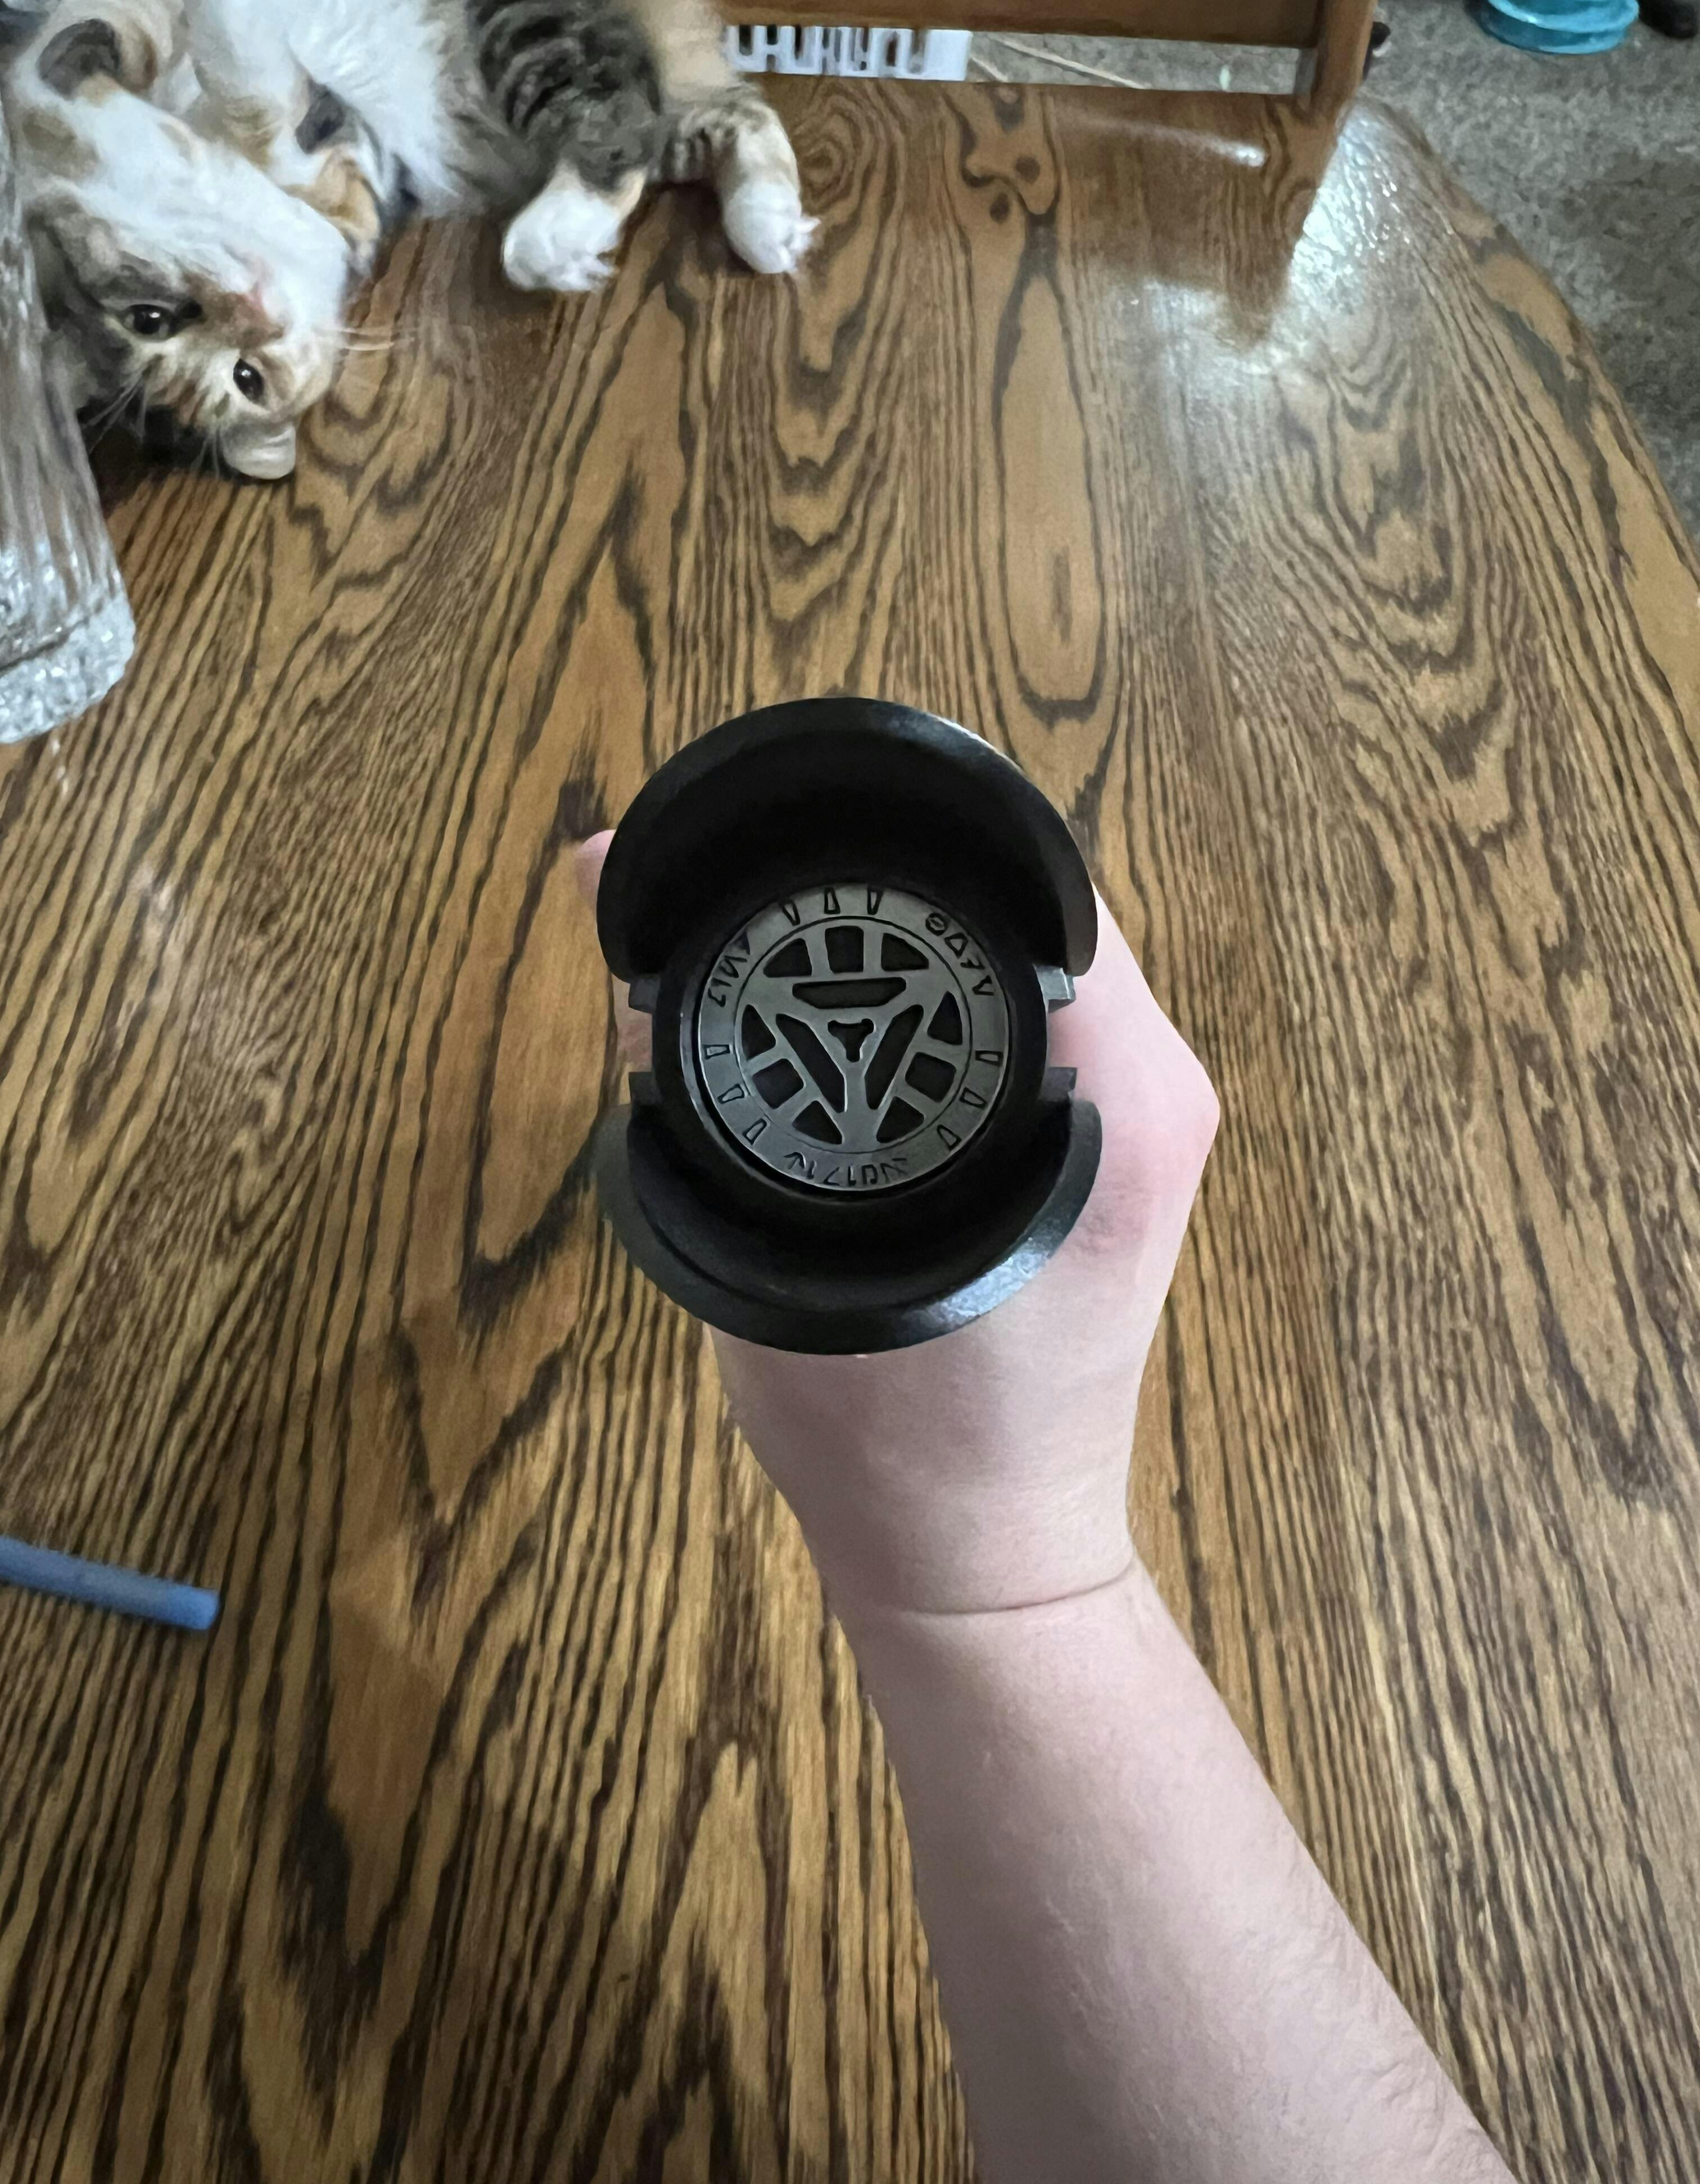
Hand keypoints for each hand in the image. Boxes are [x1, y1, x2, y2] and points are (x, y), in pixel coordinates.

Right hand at [574, 836, 1216, 1624]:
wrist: (984, 1566)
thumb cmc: (883, 1442)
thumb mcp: (761, 1246)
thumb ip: (684, 1062)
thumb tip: (601, 873)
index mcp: (1108, 1096)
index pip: (1020, 874)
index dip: (897, 841)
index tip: (790, 846)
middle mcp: (1160, 1085)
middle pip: (1037, 897)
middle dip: (905, 882)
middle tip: (777, 893)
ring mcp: (1158, 1116)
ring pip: (1042, 950)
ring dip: (934, 937)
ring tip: (810, 946)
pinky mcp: (1132, 1148)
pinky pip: (1049, 1014)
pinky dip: (963, 995)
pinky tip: (872, 1021)